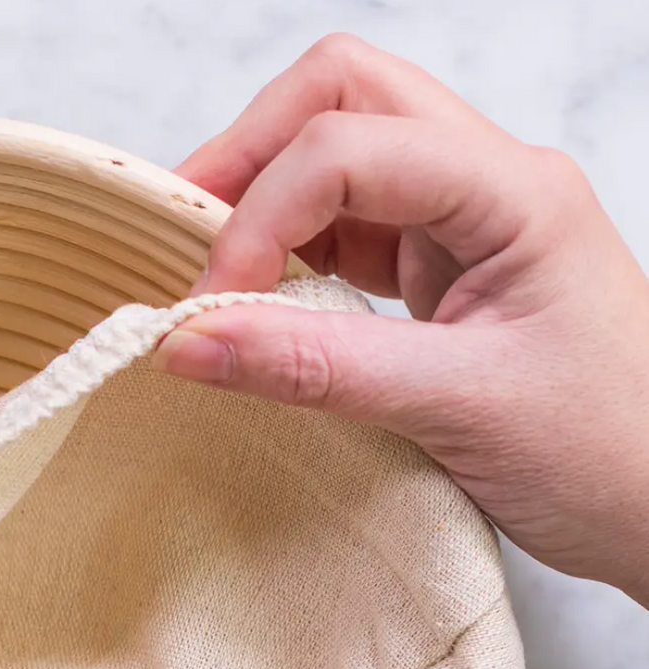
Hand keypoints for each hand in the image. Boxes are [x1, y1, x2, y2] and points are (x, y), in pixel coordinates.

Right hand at [155, 33, 648, 607]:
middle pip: (341, 96)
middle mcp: (485, 185)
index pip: (350, 145)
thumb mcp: (453, 407)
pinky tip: (254, 303)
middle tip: (182, 238)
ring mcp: (460, 224)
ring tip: (210, 276)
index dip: (261, 214)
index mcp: (512, 192)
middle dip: (248, 155)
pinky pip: (341, 229)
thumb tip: (190, 341)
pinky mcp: (436, 274)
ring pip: (336, 151)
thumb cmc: (605, 454)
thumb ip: (313, 365)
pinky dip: (283, 252)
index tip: (210, 307)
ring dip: (260, 198)